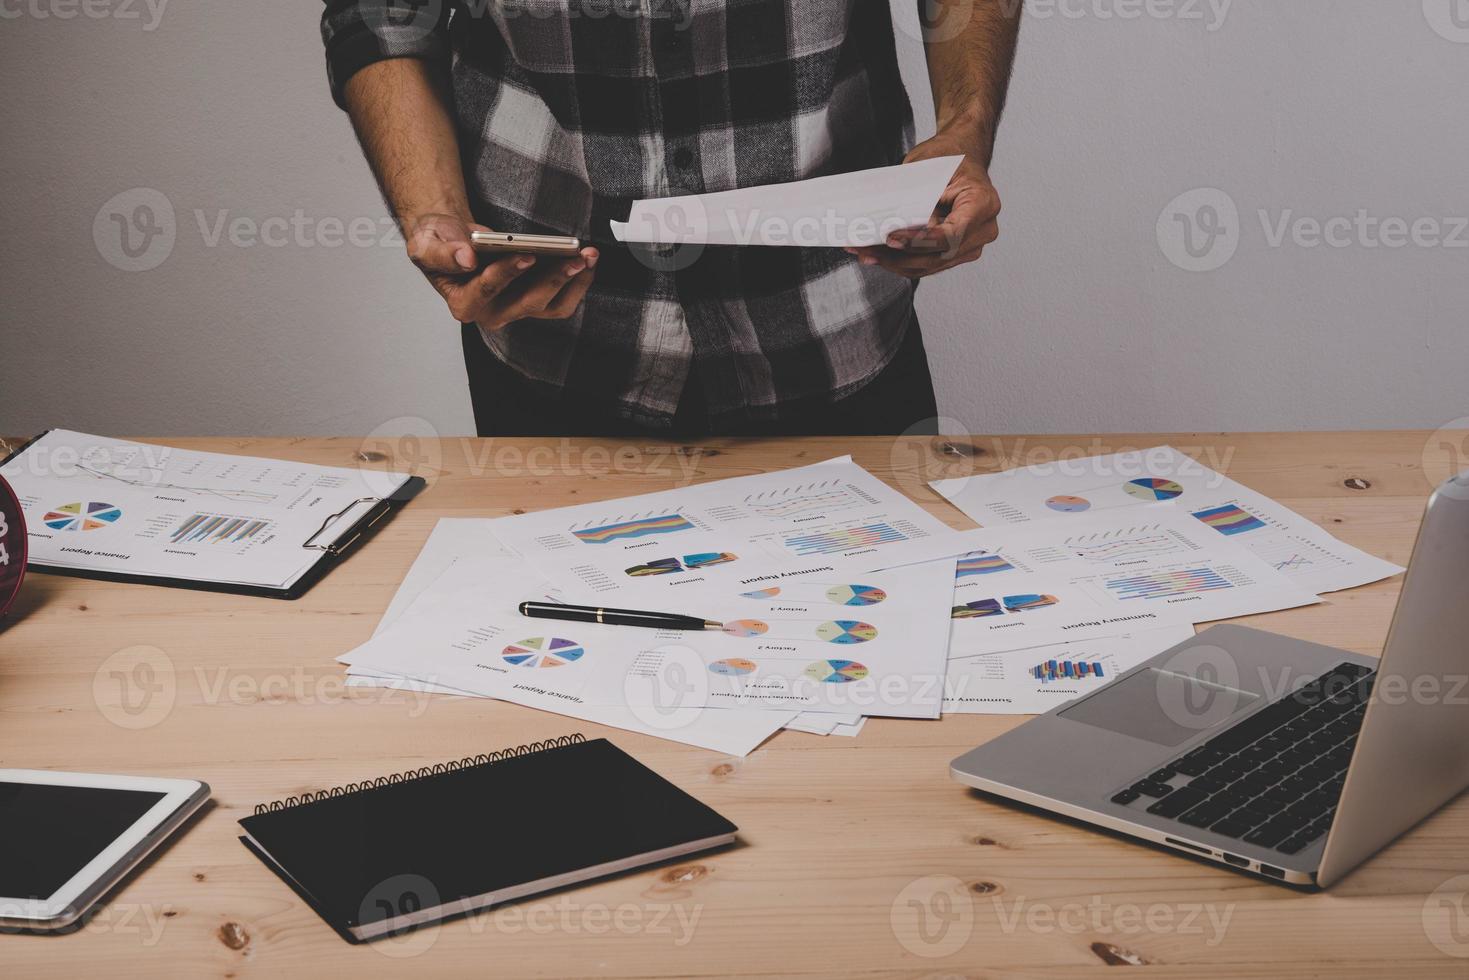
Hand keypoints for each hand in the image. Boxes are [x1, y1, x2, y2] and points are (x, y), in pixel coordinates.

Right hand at [405, 213, 598, 329]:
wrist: (453, 240)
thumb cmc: (440, 242)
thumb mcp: (425, 243)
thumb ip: (441, 252)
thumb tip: (466, 259)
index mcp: (462, 303)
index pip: (487, 290)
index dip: (507, 273)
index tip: (527, 255)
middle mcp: (491, 314)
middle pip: (528, 303)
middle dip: (553, 279)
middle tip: (574, 257)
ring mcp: (515, 310)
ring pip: (551, 306)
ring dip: (573, 282)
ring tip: (588, 256)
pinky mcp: (533, 303)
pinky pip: (562, 300)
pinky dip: (577, 282)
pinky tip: (587, 260)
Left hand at [844, 134, 1000, 278]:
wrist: (961, 156)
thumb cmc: (947, 156)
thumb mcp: (928, 167)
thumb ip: (915, 196)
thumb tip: (890, 223)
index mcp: (983, 204)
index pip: (950, 235)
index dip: (918, 242)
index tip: (890, 238)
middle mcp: (983, 229)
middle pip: (937, 256)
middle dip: (897, 256)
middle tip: (865, 250)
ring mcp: (972, 245)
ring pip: (929, 265)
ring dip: (894, 263)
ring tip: (865, 253)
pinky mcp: (957, 253)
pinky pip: (927, 264)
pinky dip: (901, 261)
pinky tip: (878, 255)